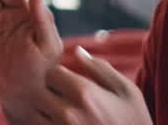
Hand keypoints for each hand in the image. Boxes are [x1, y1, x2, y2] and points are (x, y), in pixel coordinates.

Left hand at [33, 46, 150, 123]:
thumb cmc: (136, 122)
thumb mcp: (128, 92)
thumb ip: (100, 69)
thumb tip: (77, 50)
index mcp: (84, 93)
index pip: (49, 69)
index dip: (51, 70)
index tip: (58, 74)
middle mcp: (68, 112)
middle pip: (35, 89)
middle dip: (41, 87)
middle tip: (50, 90)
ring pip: (32, 110)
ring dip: (37, 106)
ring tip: (50, 105)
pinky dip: (39, 121)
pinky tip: (51, 119)